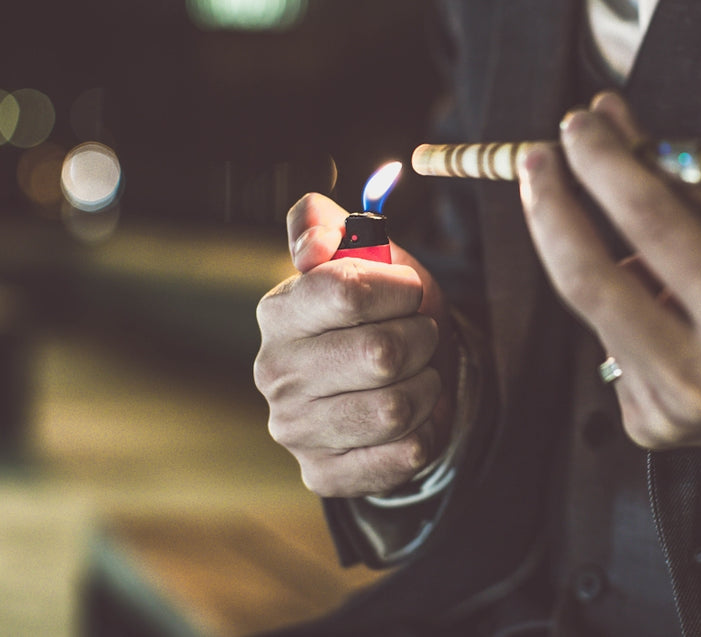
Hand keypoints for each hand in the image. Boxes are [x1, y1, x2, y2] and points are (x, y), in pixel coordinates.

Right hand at [254, 193, 455, 496]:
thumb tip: (312, 240)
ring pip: (394, 408)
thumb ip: (329, 228)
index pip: (346, 292)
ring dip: (425, 385)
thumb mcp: (365, 254)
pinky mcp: (323, 473)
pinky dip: (426, 429)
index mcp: (279, 312)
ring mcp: (294, 429)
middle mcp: (274, 373)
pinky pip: (403, 453)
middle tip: (421, 335)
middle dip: (420, 339)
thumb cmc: (381, 310)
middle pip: (380, 355)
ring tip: (418, 373)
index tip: (408, 292)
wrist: (396, 377)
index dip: (397, 289)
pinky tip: (414, 414)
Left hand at [517, 92, 700, 448]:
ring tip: (599, 221)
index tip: (577, 125)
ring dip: (581, 253)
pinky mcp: (646, 426)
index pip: (651, 222)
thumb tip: (608, 121)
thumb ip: (673, 181)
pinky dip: (616, 305)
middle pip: (589, 277)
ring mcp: (667, 408)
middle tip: (535, 159)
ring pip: (592, 309)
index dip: (604, 165)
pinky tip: (645, 298)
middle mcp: (700, 373)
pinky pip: (609, 343)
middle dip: (551, 209)